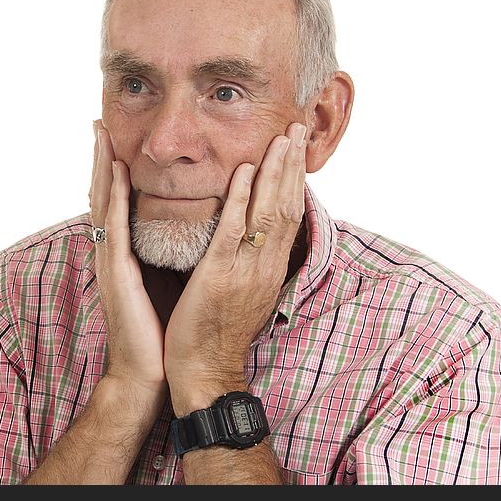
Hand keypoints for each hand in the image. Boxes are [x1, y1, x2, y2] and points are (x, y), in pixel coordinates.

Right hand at [89, 120, 166, 402]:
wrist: (148, 369)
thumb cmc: (159, 327)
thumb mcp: (163, 279)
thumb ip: (164, 251)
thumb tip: (186, 225)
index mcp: (123, 254)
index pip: (116, 202)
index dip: (111, 169)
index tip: (113, 137)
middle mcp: (111, 252)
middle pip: (102, 195)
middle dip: (99, 157)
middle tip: (98, 122)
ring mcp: (110, 261)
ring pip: (103, 203)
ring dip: (101, 166)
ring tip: (100, 133)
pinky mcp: (118, 273)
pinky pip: (115, 227)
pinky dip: (114, 197)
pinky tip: (115, 172)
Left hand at [164, 122, 307, 414]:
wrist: (203, 372)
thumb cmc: (217, 333)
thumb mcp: (241, 292)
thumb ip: (247, 261)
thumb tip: (249, 235)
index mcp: (269, 269)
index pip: (290, 215)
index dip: (295, 180)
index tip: (297, 148)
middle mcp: (265, 266)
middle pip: (287, 207)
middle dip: (292, 166)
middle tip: (297, 128)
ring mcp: (245, 270)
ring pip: (268, 214)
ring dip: (276, 173)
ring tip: (281, 139)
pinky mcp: (219, 276)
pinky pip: (234, 232)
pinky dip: (242, 200)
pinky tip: (244, 172)